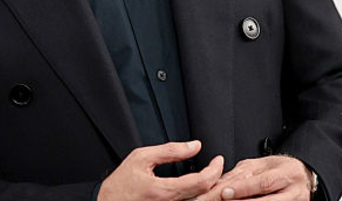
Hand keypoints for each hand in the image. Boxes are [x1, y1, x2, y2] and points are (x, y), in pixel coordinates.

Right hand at [97, 140, 223, 200]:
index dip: (214, 169)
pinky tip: (203, 190)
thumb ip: (169, 151)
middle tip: (220, 169)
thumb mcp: (141, 158)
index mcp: (163, 191)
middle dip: (219, 181)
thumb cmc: (121, 184)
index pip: (201, 182)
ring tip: (215, 177)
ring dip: (212, 191)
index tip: (218, 160)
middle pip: (207, 197)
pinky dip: (201, 198)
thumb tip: (195, 145)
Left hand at [199, 155, 312, 200]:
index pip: (264, 183)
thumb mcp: (265, 164)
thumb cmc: (282, 170)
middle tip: (224, 200)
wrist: (305, 179)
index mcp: (288, 173)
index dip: (243, 188)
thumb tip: (223, 182)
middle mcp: (295, 193)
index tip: (225, 192)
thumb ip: (245, 172)